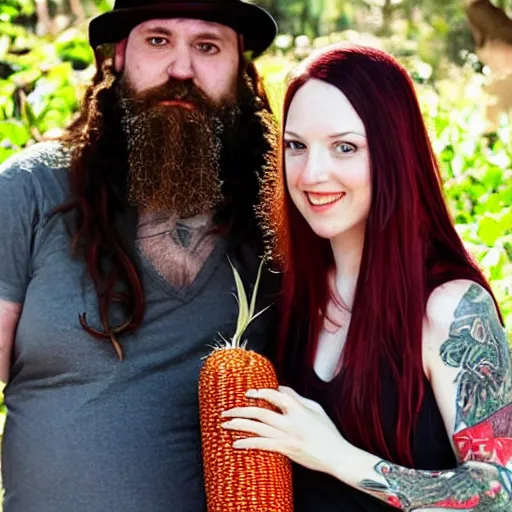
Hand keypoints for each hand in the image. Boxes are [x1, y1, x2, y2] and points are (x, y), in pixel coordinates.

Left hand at [221, 386, 347, 476]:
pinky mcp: (285, 450)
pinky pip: (262, 445)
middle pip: (260, 413)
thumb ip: (296, 397)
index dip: (260, 393)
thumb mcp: (315, 408)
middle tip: (226, 411)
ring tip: (225, 424)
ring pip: (257, 428)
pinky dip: (248, 443)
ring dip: (239, 426)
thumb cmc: (328, 432)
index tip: (248, 393)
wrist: (336, 456)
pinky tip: (236, 443)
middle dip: (240, 411)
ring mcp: (287, 437)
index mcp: (298, 409)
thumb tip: (280, 388)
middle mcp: (290, 422)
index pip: (275, 395)